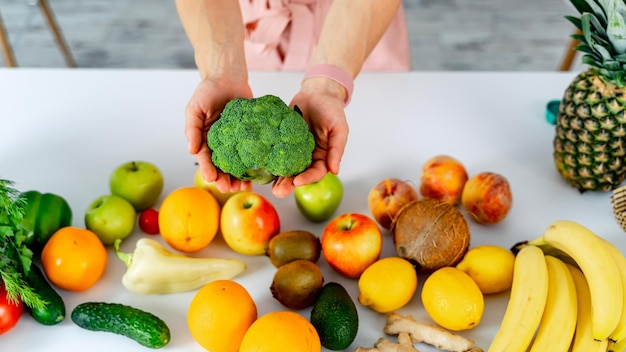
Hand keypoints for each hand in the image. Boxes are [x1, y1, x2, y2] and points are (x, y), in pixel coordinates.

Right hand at [184, 76, 253, 192]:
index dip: (208, 170)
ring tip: (245, 187)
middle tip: (230, 189)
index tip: (213, 179)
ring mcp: (235, 141)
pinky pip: (252, 152)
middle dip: (225, 179)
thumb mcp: (194, 108)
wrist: (227, 77)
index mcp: (204, 139)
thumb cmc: (208, 91)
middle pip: (222, 166)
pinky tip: (259, 175)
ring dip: (240, 177)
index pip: (205, 158)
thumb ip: (192, 128)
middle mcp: (220, 143)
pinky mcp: (250, 136)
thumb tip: (191, 150)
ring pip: (237, 164)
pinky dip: (254, 164)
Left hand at [272, 77, 348, 197]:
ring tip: (270, 187)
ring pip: (285, 167)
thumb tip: (335, 170)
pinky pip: (274, 152)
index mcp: (322, 157)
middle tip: (279, 192)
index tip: (298, 181)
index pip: (315, 172)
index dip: (307, 178)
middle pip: (298, 174)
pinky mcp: (281, 141)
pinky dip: (268, 161)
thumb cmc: (331, 111)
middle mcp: (307, 157)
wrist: (317, 94)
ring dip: (278, 178)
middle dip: (289, 184)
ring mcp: (292, 150)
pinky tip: (260, 168)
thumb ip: (336, 149)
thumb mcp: (339, 129)